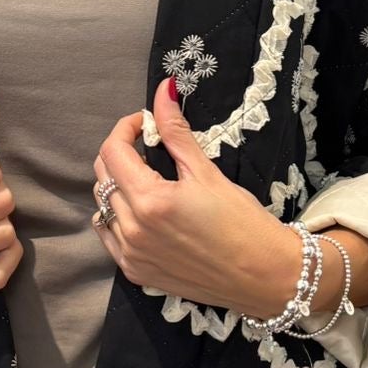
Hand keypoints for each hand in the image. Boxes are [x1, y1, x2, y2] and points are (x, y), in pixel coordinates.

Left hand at [92, 77, 300, 319]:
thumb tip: (164, 91)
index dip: (125, 128)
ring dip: (117, 185)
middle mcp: (133, 230)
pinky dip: (116, 217)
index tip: (144, 123)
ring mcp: (131, 255)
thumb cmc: (244, 223)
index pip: (113, 151)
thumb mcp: (208, 172)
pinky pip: (108, 236)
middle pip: (103, 175)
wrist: (265, 276)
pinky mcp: (136, 272)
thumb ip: (176, 132)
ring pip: (102, 206)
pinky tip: (140, 211)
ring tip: (147, 179)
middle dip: (120, 153)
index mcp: (150, 201)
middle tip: (148, 147)